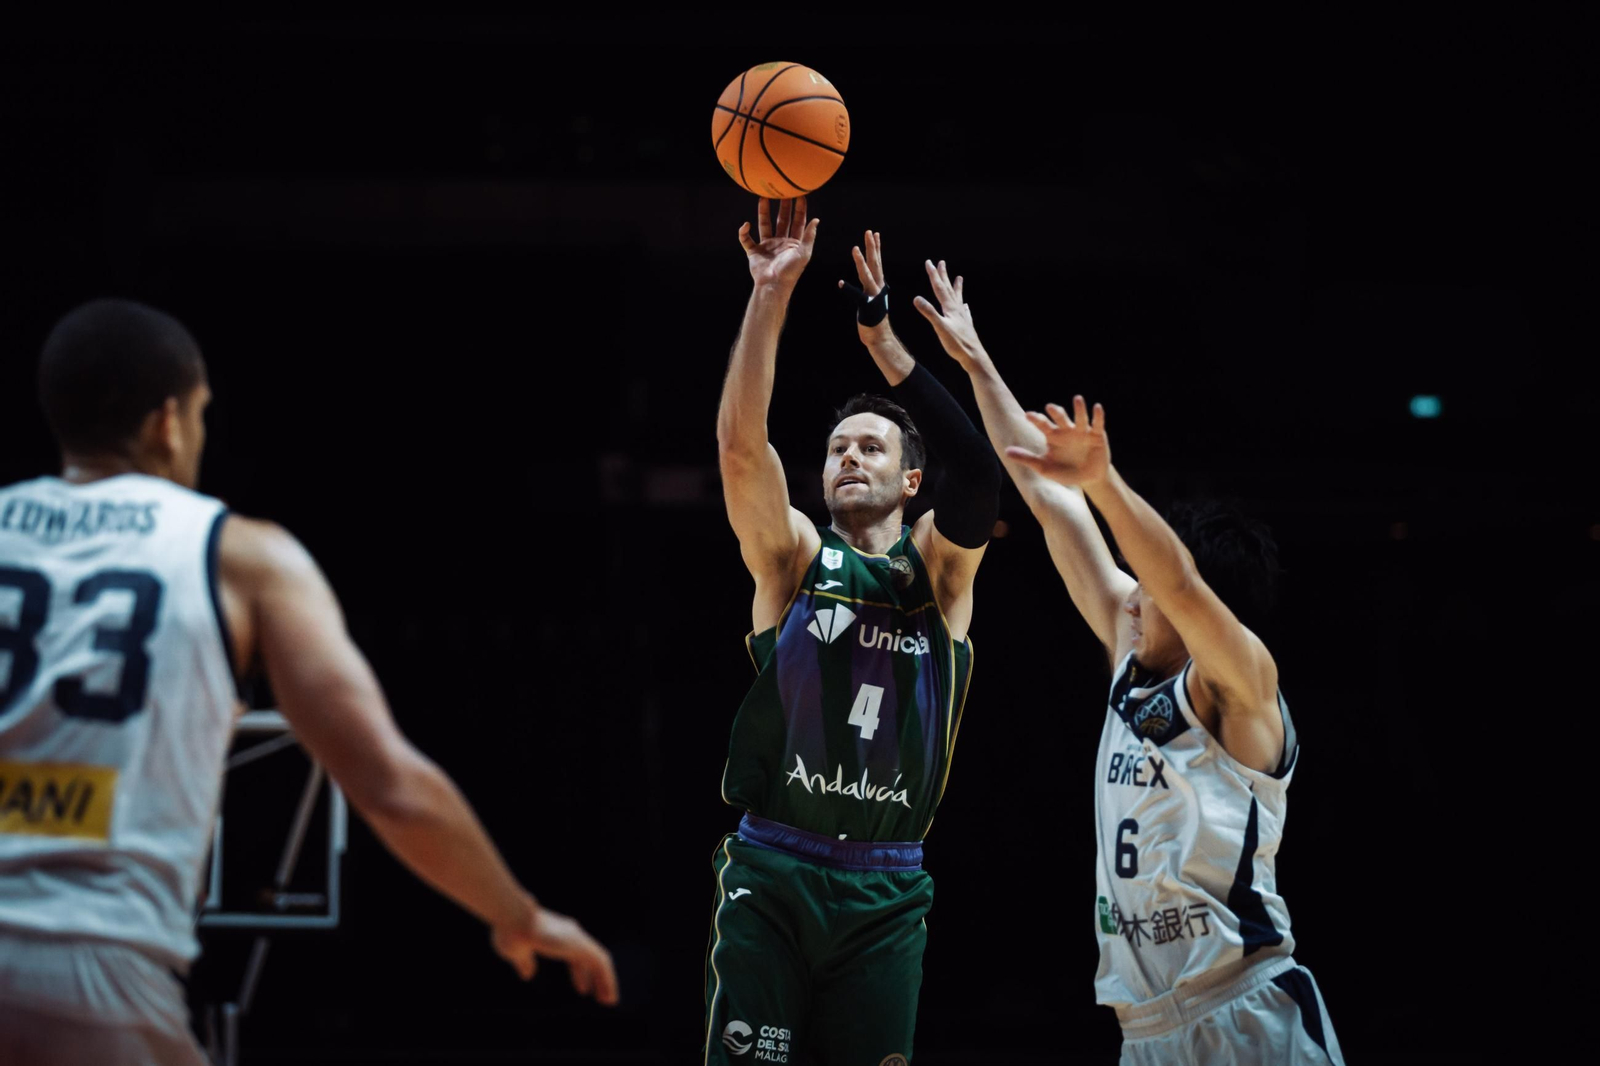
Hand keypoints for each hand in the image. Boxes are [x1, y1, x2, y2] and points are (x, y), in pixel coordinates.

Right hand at [491, 896, 619, 1005]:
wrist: (513, 919)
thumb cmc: (511, 932)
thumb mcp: (518, 953)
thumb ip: (524, 962)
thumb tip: (528, 975)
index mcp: (556, 936)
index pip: (575, 956)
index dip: (580, 973)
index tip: (583, 989)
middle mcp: (570, 934)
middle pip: (589, 958)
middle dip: (595, 977)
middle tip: (600, 996)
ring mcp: (576, 938)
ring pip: (600, 960)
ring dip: (606, 981)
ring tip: (609, 1001)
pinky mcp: (580, 943)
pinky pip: (601, 962)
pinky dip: (608, 978)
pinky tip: (608, 995)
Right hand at [739, 197, 818, 292]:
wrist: (773, 285)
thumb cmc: (790, 271)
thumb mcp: (804, 253)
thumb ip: (809, 236)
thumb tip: (816, 220)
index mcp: (794, 243)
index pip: (798, 221)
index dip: (800, 208)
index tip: (800, 194)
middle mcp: (780, 242)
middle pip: (782, 220)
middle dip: (782, 206)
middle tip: (782, 190)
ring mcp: (767, 246)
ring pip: (764, 225)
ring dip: (763, 212)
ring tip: (762, 197)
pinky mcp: (754, 252)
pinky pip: (746, 240)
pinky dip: (744, 232)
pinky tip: (746, 224)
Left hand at [838, 228, 890, 346]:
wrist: (880, 337)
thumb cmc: (874, 319)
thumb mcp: (873, 300)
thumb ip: (872, 290)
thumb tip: (873, 283)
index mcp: (879, 285)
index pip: (878, 262)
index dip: (876, 248)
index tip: (875, 234)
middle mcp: (878, 288)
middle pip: (875, 263)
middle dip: (872, 247)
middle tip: (869, 232)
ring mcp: (873, 296)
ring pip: (867, 275)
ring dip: (861, 261)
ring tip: (855, 248)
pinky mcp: (867, 306)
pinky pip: (856, 295)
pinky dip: (848, 289)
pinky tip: (840, 283)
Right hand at [911, 260, 985, 369]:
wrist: (973, 356)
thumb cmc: (957, 344)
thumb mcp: (940, 328)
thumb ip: (929, 312)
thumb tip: (916, 298)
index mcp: (950, 308)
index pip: (940, 288)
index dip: (933, 274)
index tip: (929, 262)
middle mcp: (957, 309)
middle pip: (949, 289)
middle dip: (944, 275)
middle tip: (941, 263)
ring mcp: (963, 317)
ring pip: (958, 298)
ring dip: (957, 287)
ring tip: (959, 278)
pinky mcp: (966, 326)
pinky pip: (965, 312)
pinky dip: (963, 306)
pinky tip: (966, 306)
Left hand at [1004, 397, 1111, 487]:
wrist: (1088, 479)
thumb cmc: (1064, 472)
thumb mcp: (1044, 467)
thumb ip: (1027, 458)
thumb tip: (1006, 451)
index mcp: (1053, 436)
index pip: (1043, 425)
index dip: (1036, 419)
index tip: (1028, 415)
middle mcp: (1067, 430)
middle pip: (1060, 418)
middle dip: (1056, 412)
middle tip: (1049, 407)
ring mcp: (1082, 431)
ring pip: (1080, 417)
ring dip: (1079, 408)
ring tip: (1077, 399)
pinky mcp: (1097, 435)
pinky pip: (1097, 423)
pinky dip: (1098, 416)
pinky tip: (1097, 407)